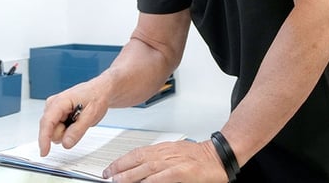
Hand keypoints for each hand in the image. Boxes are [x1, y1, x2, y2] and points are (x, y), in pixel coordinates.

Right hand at [37, 81, 108, 156]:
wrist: (99, 91)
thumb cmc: (96, 97)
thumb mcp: (91, 114)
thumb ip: (78, 130)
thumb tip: (66, 143)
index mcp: (60, 101)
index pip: (47, 122)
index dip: (44, 138)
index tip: (44, 152)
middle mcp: (52, 105)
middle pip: (51, 130)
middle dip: (65, 133)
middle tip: (80, 123)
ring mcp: (53, 110)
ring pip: (55, 132)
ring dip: (67, 131)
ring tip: (78, 120)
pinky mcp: (56, 115)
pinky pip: (58, 130)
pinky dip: (68, 129)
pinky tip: (75, 120)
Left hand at [103, 139, 228, 182]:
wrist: (219, 155)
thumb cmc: (199, 157)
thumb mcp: (175, 154)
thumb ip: (159, 160)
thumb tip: (141, 170)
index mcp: (163, 148)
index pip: (136, 153)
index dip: (121, 161)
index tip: (110, 169)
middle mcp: (166, 153)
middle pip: (138, 159)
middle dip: (120, 169)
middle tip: (108, 177)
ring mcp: (174, 162)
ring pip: (146, 168)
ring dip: (130, 175)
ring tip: (118, 181)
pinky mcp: (182, 172)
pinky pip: (163, 177)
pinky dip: (151, 180)